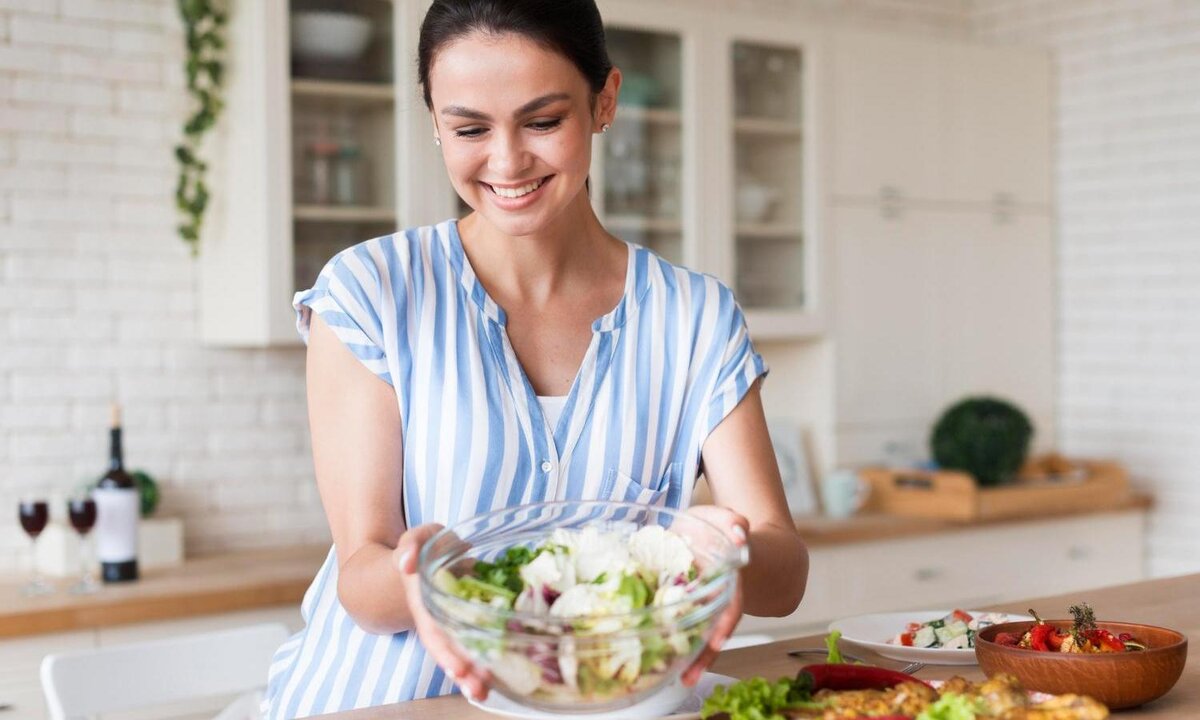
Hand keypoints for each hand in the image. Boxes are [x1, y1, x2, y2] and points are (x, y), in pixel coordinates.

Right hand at [394, 523, 492, 700]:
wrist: (424, 557)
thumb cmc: (424, 547)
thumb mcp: (417, 538)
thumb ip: (410, 545)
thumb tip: (407, 562)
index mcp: (424, 601)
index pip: (433, 630)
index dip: (445, 650)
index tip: (458, 668)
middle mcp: (436, 619)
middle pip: (447, 651)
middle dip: (462, 671)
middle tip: (478, 689)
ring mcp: (451, 625)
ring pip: (460, 654)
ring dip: (472, 675)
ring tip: (485, 693)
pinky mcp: (469, 624)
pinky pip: (475, 644)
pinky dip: (484, 661)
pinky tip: (500, 677)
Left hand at [679, 505, 748, 686]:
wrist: (725, 538)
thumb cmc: (721, 528)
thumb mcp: (722, 517)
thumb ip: (730, 520)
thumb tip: (738, 529)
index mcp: (732, 578)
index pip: (731, 603)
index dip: (725, 621)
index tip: (719, 640)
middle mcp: (723, 596)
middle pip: (717, 628)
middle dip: (707, 651)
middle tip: (692, 673)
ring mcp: (707, 603)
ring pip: (705, 633)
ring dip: (698, 656)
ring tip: (686, 678)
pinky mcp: (687, 604)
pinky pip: (689, 626)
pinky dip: (685, 644)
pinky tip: (677, 665)